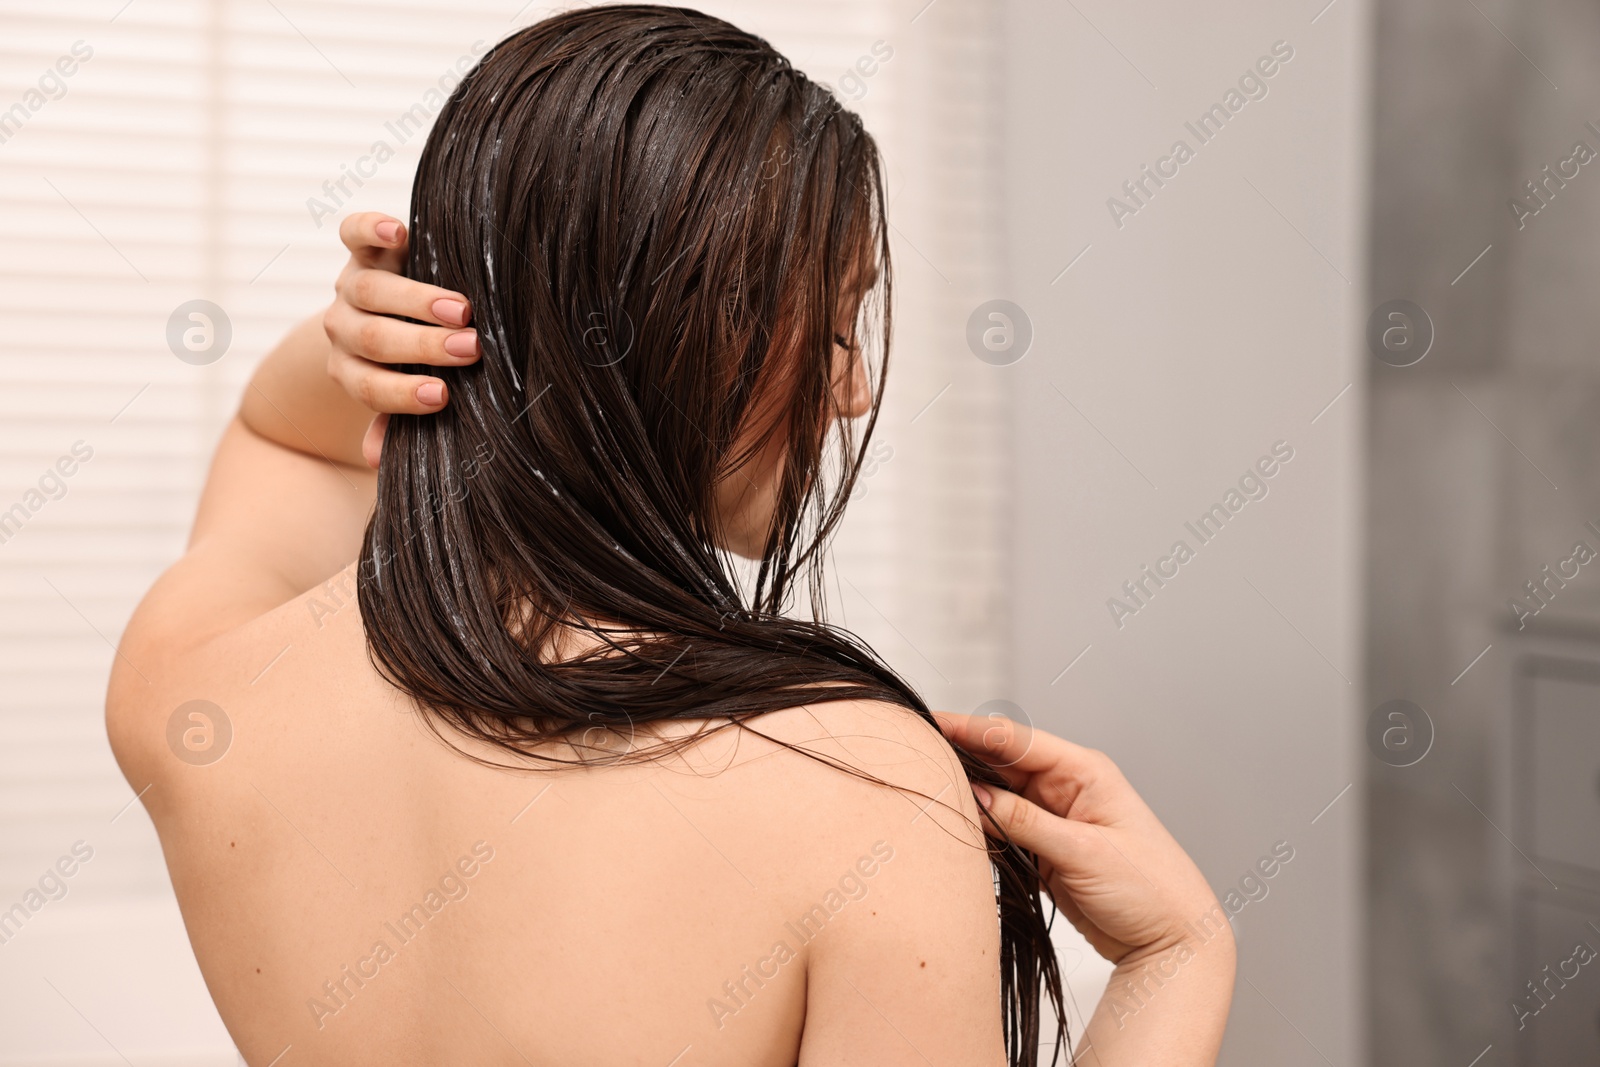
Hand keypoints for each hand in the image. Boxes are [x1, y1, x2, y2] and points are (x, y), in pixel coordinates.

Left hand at [323, 211, 480, 466]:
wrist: (382, 310)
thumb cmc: (405, 364)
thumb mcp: (397, 391)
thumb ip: (392, 419)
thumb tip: (378, 460)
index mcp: (351, 369)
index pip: (370, 386)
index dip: (402, 394)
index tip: (442, 397)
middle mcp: (344, 327)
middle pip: (373, 337)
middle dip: (422, 345)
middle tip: (469, 349)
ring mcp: (351, 284)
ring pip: (371, 290)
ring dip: (416, 300)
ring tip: (461, 309)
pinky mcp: (363, 247)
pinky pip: (353, 233)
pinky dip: (371, 229)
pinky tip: (399, 231)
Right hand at [934, 713, 1229, 966]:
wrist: (1174, 941)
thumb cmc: (1151, 889)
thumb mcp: (1084, 851)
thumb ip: (1026, 822)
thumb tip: (976, 794)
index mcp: (1085, 772)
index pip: (1016, 740)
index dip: (971, 729)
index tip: (931, 721)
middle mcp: (1067, 788)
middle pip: (1002, 763)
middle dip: (963, 757)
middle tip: (917, 754)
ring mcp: (1055, 819)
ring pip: (999, 796)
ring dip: (969, 794)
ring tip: (927, 787)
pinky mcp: (1045, 850)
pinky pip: (1003, 829)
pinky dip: (981, 827)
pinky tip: (957, 824)